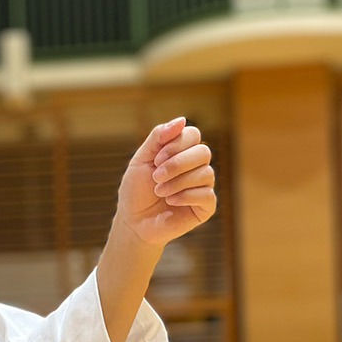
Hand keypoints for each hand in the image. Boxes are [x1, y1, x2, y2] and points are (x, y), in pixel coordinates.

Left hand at [115, 117, 216, 247]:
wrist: (134, 222)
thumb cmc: (137, 190)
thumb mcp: (142, 159)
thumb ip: (159, 137)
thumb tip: (182, 120)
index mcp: (183, 152)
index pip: (193, 135)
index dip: (176, 144)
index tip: (156, 160)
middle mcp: (197, 167)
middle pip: (203, 152)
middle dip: (177, 163)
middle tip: (157, 176)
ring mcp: (203, 186)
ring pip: (206, 173)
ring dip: (178, 182)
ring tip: (160, 192)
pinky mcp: (206, 206)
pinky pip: (207, 194)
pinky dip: (186, 196)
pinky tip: (171, 201)